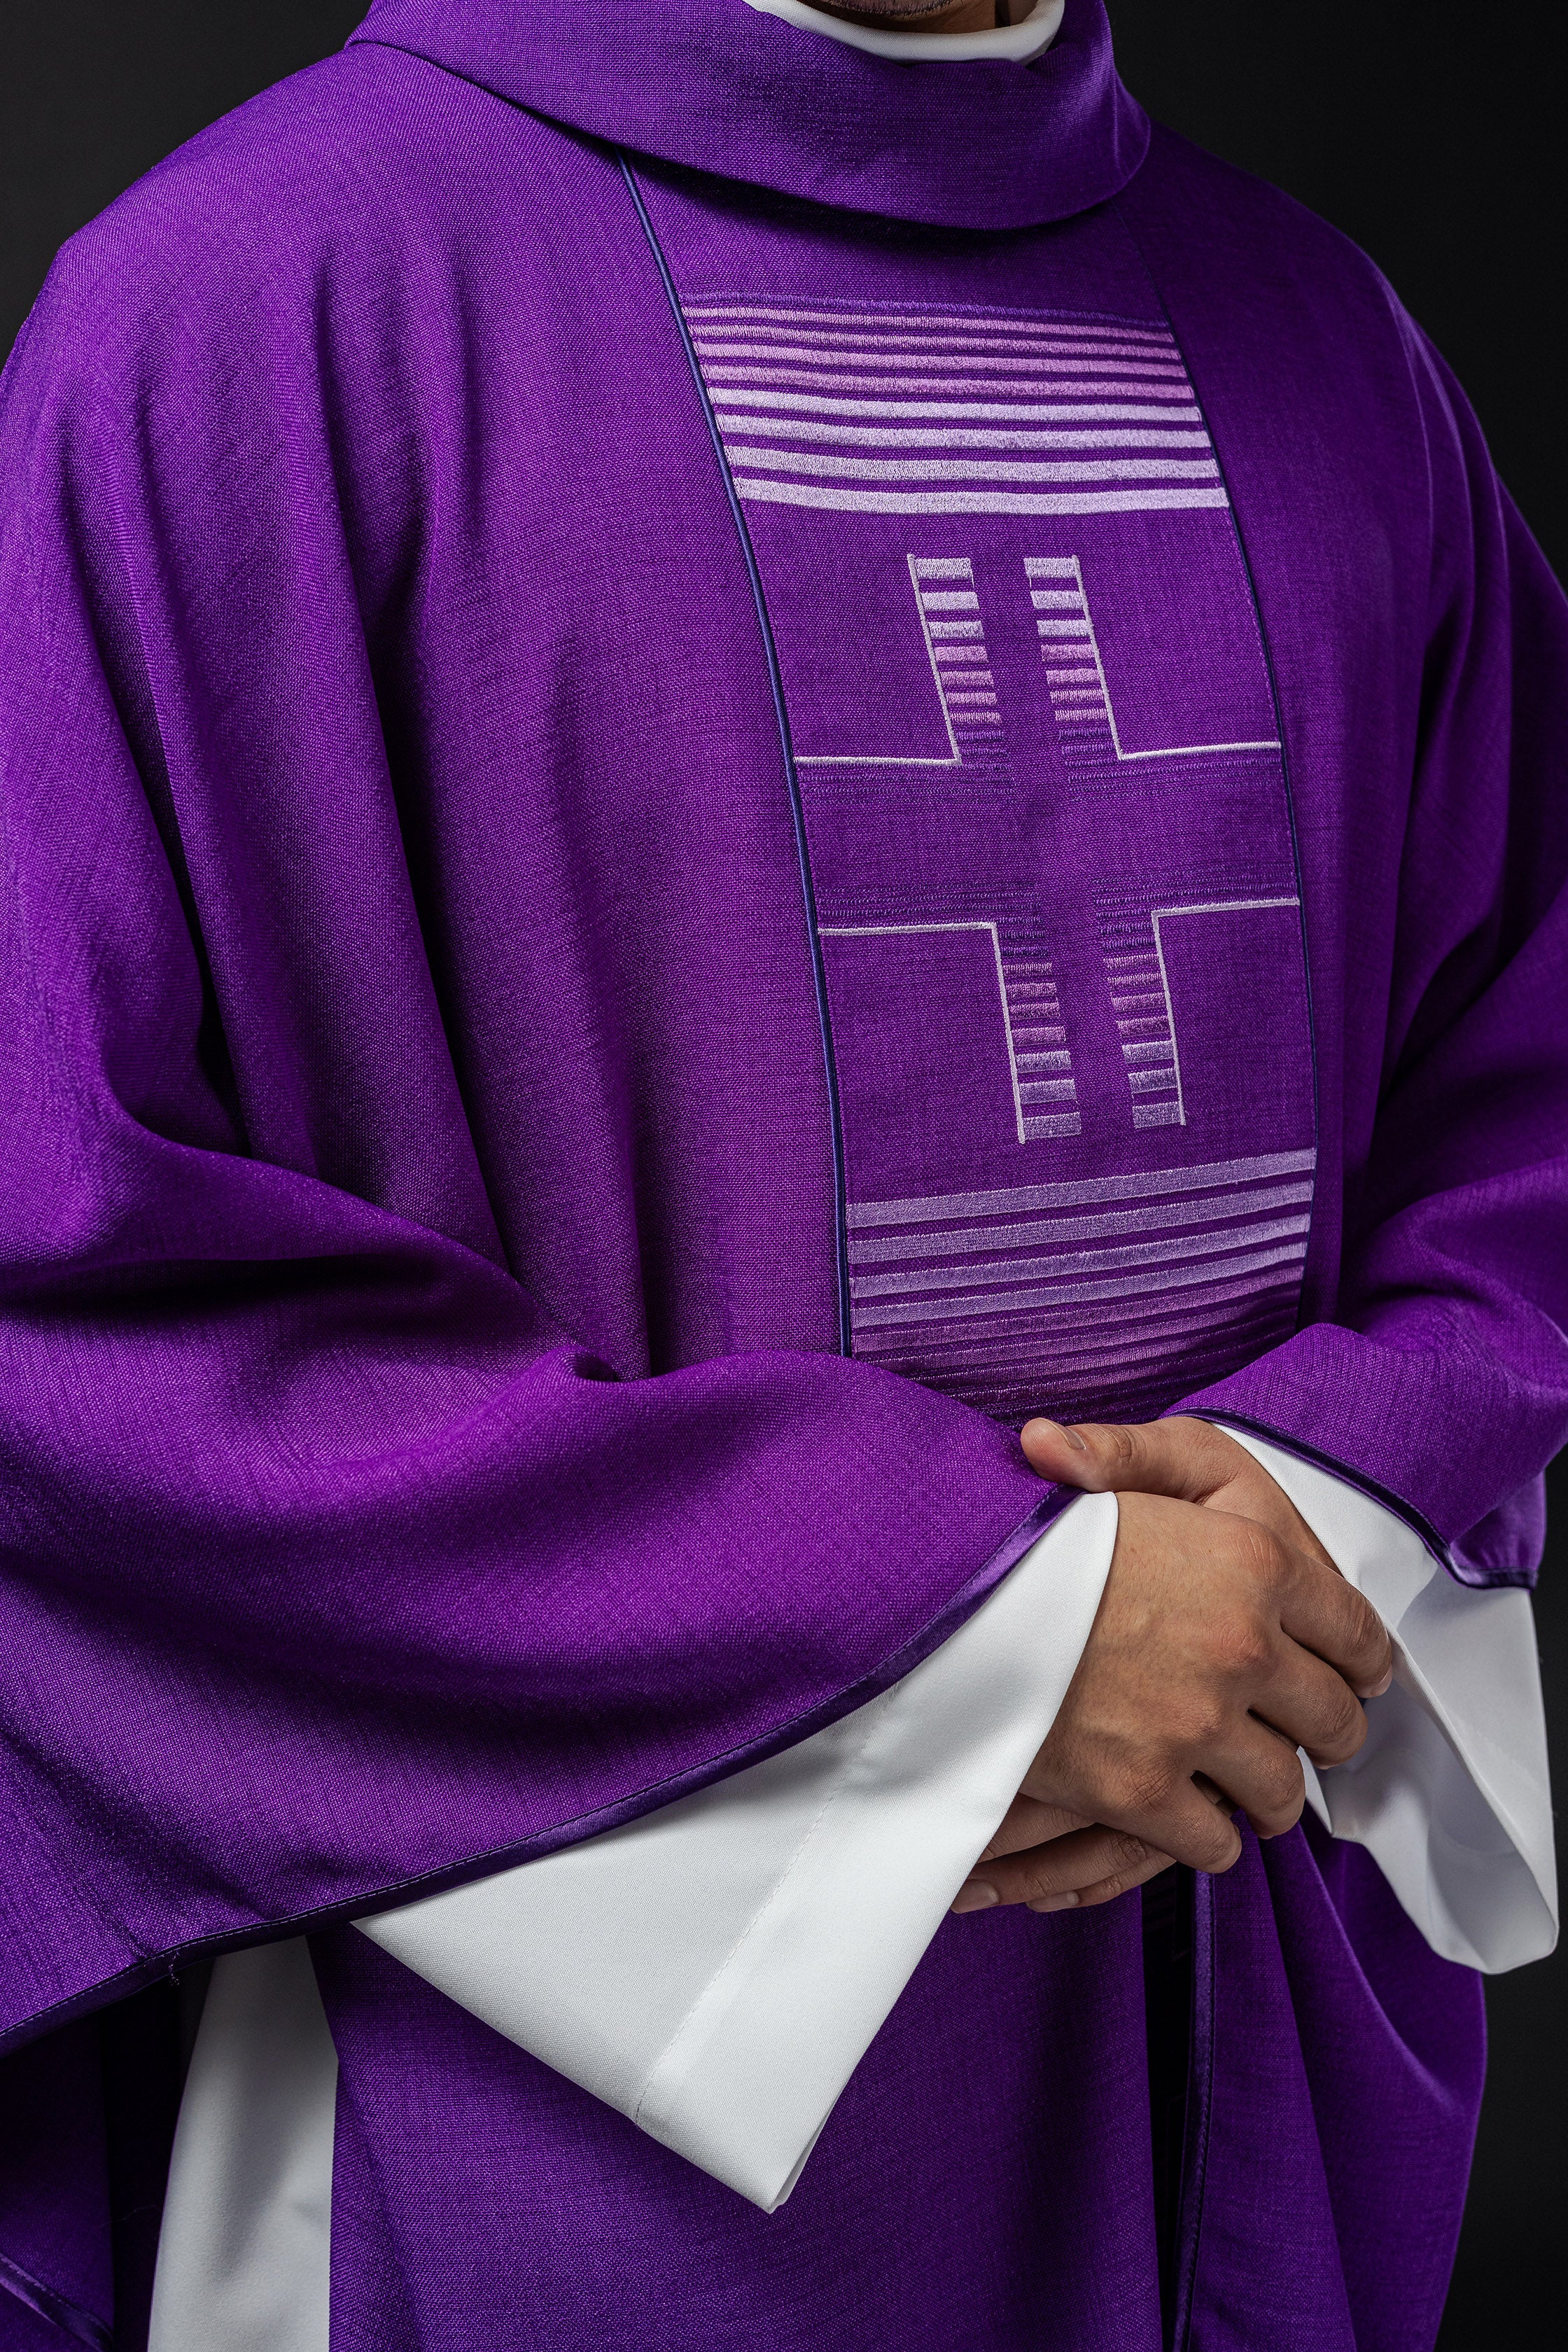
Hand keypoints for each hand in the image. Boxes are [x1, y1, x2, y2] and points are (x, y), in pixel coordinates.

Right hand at [952, 1417, 1392, 1913]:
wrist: (945, 1602)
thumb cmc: (1028, 1530)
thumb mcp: (1108, 1461)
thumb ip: (1142, 1454)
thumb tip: (1166, 1474)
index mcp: (1256, 1560)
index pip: (1359, 1633)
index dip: (1362, 1662)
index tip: (1355, 1677)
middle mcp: (1244, 1646)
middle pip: (1334, 1721)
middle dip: (1324, 1733)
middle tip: (1301, 1735)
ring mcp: (1195, 1725)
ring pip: (1280, 1791)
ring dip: (1268, 1794)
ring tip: (1246, 1786)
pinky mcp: (1143, 1791)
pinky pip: (1213, 1843)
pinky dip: (1207, 1839)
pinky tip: (1188, 1816)